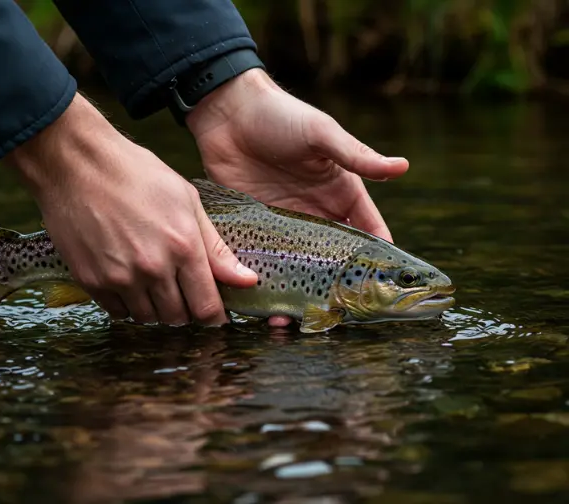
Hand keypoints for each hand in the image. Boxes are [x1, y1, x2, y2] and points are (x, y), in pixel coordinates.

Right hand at [5, 94, 256, 325]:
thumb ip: (216, 247)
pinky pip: (118, 312)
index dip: (215, 316)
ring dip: (157, 309)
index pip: (206, 307)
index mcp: (183, 247)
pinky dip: (128, 305)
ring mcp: (119, 277)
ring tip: (155, 284)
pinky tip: (130, 282)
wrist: (76, 163)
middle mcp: (153, 268)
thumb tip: (248, 281)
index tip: (215, 314)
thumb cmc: (136, 173)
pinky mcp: (91, 281)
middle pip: (178, 318)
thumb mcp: (186, 200)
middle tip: (183, 292)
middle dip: (186, 310)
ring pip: (148, 318)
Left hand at [186, 68, 409, 325]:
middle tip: (331, 318)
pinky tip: (258, 301)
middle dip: (333, 288)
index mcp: (341, 193)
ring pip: (296, 266)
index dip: (376, 260)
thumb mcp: (322, 134)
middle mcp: (316, 212)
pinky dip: (262, 278)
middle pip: (332, 259)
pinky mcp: (254, 224)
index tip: (381, 291)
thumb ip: (357, 156)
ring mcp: (284, 221)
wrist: (228, 112)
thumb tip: (403, 166)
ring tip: (287, 321)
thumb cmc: (281, 116)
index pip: (367, 233)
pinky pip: (262, 257)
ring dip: (294, 292)